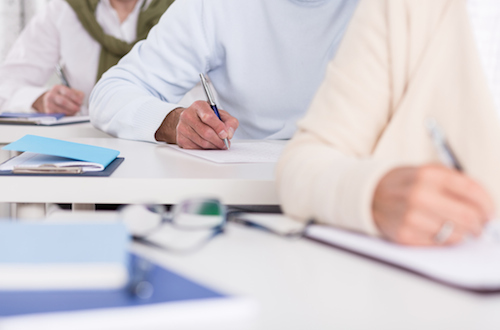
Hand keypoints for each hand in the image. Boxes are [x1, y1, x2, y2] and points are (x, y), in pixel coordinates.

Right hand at [32, 85, 83, 115]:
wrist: (52, 101)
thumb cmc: (64, 96)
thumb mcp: (72, 92)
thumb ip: (78, 94)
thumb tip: (81, 99)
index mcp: (57, 88)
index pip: (67, 92)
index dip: (75, 98)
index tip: (80, 102)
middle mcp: (51, 94)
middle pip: (63, 101)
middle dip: (72, 106)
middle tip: (78, 109)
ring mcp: (48, 103)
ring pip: (61, 110)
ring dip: (70, 112)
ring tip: (74, 111)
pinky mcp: (48, 112)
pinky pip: (58, 116)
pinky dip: (65, 116)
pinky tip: (68, 114)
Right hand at [155, 100, 238, 148]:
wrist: (191, 120)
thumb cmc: (208, 117)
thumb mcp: (222, 115)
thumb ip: (230, 122)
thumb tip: (229, 134)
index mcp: (198, 106)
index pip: (208, 117)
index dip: (218, 127)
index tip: (225, 135)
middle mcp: (187, 115)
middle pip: (206, 132)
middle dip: (218, 140)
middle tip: (225, 144)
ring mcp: (182, 127)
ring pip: (202, 142)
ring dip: (213, 146)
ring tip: (219, 145)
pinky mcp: (180, 139)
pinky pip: (196, 148)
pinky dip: (205, 150)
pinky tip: (209, 145)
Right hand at [372, 165, 493, 245]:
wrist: (370, 195)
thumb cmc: (405, 184)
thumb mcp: (429, 171)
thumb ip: (458, 183)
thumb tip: (486, 207)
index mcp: (429, 174)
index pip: (473, 192)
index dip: (488, 205)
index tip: (490, 212)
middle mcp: (420, 195)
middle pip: (468, 217)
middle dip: (480, 224)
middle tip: (480, 225)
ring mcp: (411, 217)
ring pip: (457, 234)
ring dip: (463, 234)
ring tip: (459, 229)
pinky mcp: (405, 235)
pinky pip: (439, 244)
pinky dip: (444, 240)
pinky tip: (439, 231)